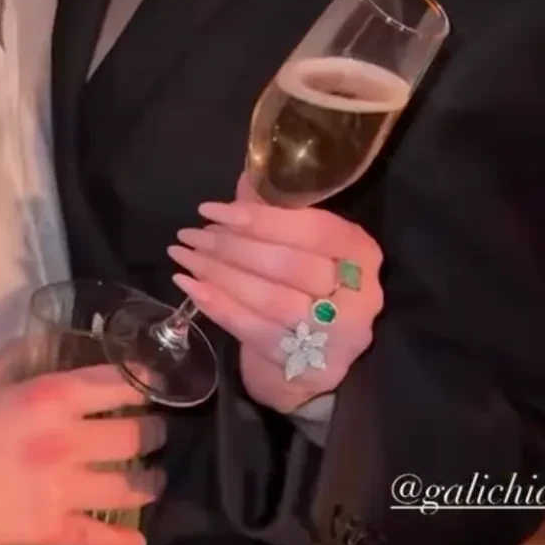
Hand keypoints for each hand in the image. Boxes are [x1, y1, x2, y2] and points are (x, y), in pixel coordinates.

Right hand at [0, 347, 164, 544]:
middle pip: (135, 435)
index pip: (118, 383)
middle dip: (153, 434)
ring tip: (153, 482)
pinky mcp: (48, 528)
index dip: (144, 384)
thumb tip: (48, 342)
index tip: (154, 387)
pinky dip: (123, 542)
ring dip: (148, 483)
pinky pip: (97, 538)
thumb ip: (21, 358)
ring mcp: (60, 487)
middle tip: (155, 436)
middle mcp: (66, 439)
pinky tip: (137, 541)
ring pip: (129, 486)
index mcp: (50, 396)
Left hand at [168, 177, 382, 414]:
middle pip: (288, 265)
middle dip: (231, 247)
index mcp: (360, 250)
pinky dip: (216, 304)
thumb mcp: (303, 245)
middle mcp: (358, 293)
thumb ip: (278, 213)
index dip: (260, 219)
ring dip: (219, 274)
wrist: (317, 360)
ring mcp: (334, 334)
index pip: (312, 229)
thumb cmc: (306, 286)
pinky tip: (189, 286)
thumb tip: (244, 182)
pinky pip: (253, 328)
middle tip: (191, 234)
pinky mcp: (305, 363)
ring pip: (269, 298)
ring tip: (184, 256)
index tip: (211, 210)